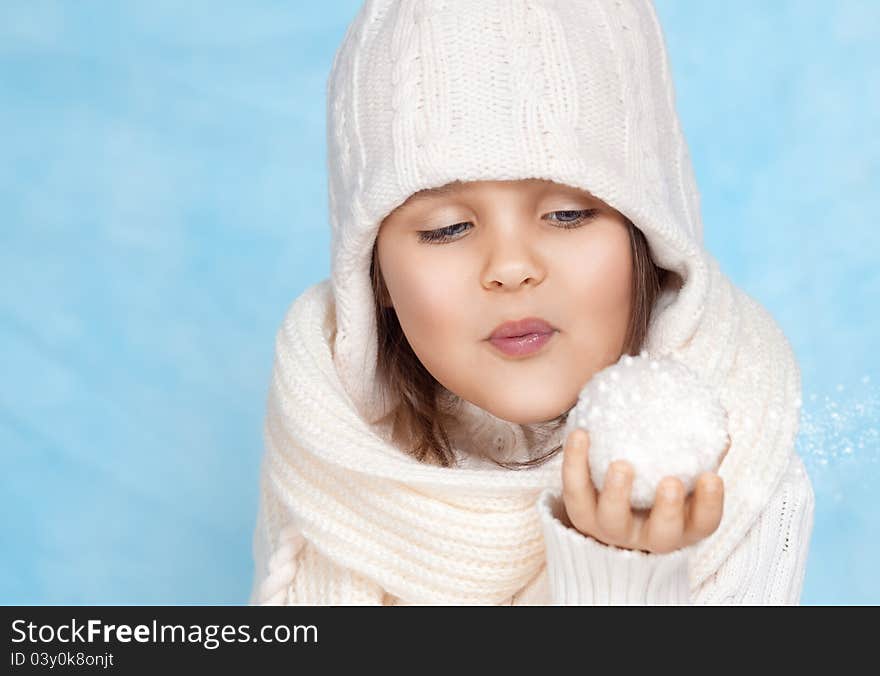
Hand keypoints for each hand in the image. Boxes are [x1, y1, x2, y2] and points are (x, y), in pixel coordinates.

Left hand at [561, 428, 727, 553]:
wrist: (605, 507)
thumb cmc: (654, 485)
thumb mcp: (680, 475)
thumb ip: (696, 453)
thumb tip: (717, 421)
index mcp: (681, 526)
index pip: (703, 523)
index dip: (710, 504)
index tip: (712, 477)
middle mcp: (647, 535)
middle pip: (661, 533)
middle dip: (668, 510)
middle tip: (671, 482)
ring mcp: (611, 529)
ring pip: (612, 520)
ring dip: (618, 493)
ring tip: (621, 465)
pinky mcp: (579, 515)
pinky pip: (574, 492)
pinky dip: (575, 463)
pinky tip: (580, 434)